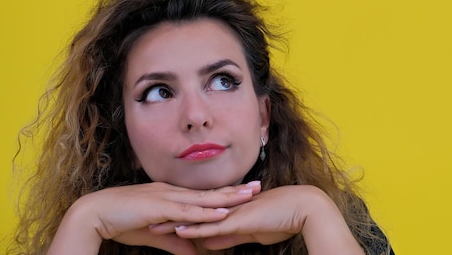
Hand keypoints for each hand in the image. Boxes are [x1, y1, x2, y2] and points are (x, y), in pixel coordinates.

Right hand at [47, 181, 260, 254]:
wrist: (95, 213)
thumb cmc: (122, 221)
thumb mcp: (156, 235)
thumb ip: (176, 243)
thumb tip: (196, 254)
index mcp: (172, 195)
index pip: (205, 194)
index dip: (227, 192)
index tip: (247, 191)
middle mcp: (173, 192)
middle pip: (210, 191)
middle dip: (236, 189)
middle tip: (259, 186)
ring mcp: (167, 196)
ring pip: (204, 198)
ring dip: (228, 197)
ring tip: (250, 195)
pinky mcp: (160, 206)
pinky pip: (188, 210)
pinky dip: (207, 211)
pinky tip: (223, 211)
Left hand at [158, 185, 363, 254]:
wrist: (305, 208)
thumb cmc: (283, 218)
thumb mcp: (250, 232)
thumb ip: (229, 237)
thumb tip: (210, 244)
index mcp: (230, 208)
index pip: (199, 211)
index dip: (178, 214)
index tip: (159, 217)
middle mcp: (228, 207)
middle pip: (192, 211)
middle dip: (169, 215)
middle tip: (146, 218)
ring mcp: (232, 212)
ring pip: (198, 217)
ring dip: (174, 222)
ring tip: (152, 225)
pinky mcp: (240, 220)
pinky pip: (213, 226)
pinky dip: (194, 229)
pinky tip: (178, 232)